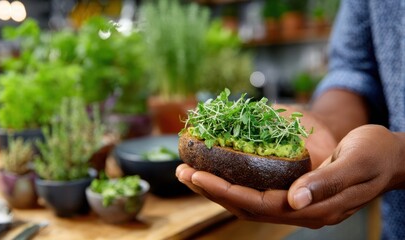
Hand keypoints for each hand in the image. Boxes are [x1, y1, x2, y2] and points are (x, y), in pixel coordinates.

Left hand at [176, 125, 404, 227]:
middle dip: (212, 190)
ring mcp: (298, 202)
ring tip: (191, 173)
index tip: (196, 176)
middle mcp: (301, 209)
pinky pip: (258, 190)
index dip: (224, 192)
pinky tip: (221, 171)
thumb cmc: (376, 155)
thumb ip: (326, 183)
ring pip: (249, 200)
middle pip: (246, 205)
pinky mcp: (296, 192)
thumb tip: (294, 199)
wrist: (391, 157)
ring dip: (219, 187)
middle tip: (182, 173)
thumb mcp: (355, 164)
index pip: (258, 204)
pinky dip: (236, 182)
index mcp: (313, 208)